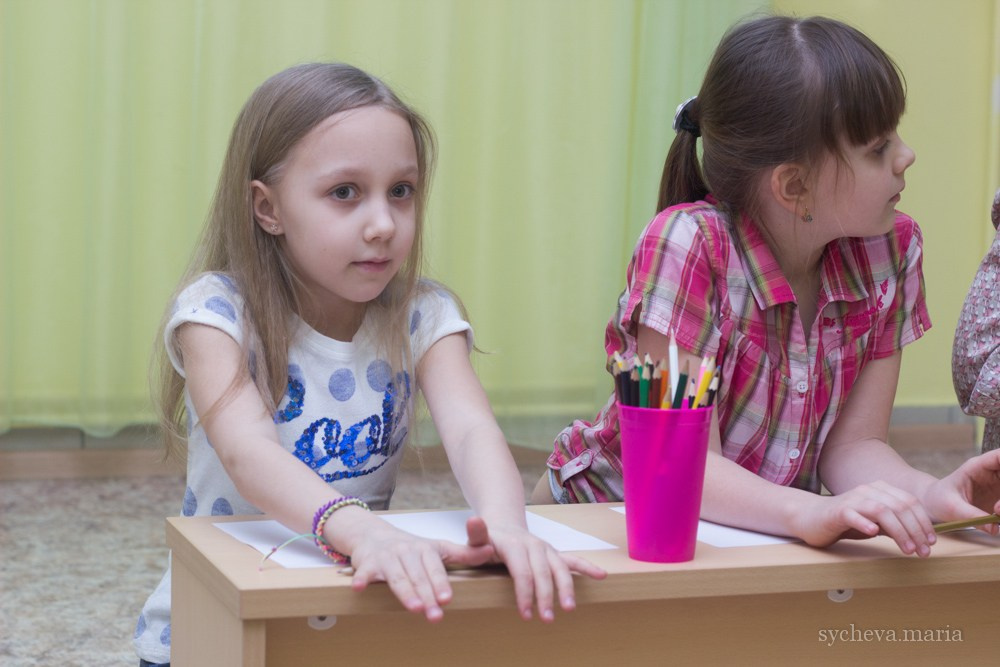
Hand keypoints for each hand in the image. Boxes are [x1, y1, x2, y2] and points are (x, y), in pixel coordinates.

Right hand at [347, 517, 495, 621]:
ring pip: (396, 576)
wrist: (373, 535)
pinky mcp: (367, 564)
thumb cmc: (410, 548)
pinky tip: (359, 588)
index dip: (440, 583)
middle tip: (435, 615)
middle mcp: (407, 551)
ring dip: (404, 592)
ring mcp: (386, 557)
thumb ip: (464, 553)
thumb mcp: (438, 548)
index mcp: (425, 549)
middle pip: (417, 576)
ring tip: (414, 608)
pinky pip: (364, 572)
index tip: (447, 599)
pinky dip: (361, 579)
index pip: (434, 568)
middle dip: (426, 596)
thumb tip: (492, 550)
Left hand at [473, 517, 606, 621]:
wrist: (502, 527)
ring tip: (569, 608)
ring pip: (560, 568)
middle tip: (546, 619)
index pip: (522, 570)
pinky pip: (572, 561)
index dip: (524, 592)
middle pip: (543, 572)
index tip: (525, 613)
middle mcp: (534, 545)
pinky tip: (601, 575)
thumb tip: (474, 521)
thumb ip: (475, 535)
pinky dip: (587, 567)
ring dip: (566, 588)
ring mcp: (546, 550)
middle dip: (546, 596)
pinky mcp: (554, 554)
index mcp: (514, 544)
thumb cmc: (487, 541)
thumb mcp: (476, 539)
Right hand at [791, 481, 935, 555]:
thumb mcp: (875, 522)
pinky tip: (873, 533)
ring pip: (882, 511)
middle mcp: (868, 490)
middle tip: (923, 552)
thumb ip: (894, 524)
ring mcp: (852, 499)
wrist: (811, 517)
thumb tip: (921, 536)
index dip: (924, 522)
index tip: (931, 542)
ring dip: (899, 531)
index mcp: (880, 489)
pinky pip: (854, 515)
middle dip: (916, 530)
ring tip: (908, 550)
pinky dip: (865, 523)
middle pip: (900, 507)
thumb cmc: (845, 522)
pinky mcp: (837, 511)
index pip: (910, 502)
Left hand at [921, 449, 999, 535]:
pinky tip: (997, 520)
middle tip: (998, 509)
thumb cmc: (939, 500)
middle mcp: (992, 474)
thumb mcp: (953, 508)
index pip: (999, 456)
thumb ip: (973, 516)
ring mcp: (999, 486)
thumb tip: (996, 529)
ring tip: (995, 513)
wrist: (933, 506)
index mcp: (978, 467)